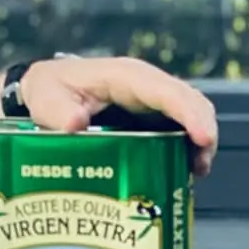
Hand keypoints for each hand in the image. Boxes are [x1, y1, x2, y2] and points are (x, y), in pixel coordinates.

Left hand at [20, 56, 218, 176]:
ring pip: (189, 115)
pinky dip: (187, 147)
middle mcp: (146, 85)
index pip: (166, 91)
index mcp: (125, 77)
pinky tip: (183, 170)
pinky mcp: (152, 116)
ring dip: (198, 142)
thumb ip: (59, 111)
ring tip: (195, 172)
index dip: (188, 113)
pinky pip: (179, 127)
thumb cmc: (50, 90)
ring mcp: (152, 101)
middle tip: (201, 165)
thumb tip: (76, 123)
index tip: (202, 137)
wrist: (47, 90)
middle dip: (202, 130)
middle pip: (189, 102)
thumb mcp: (46, 98)